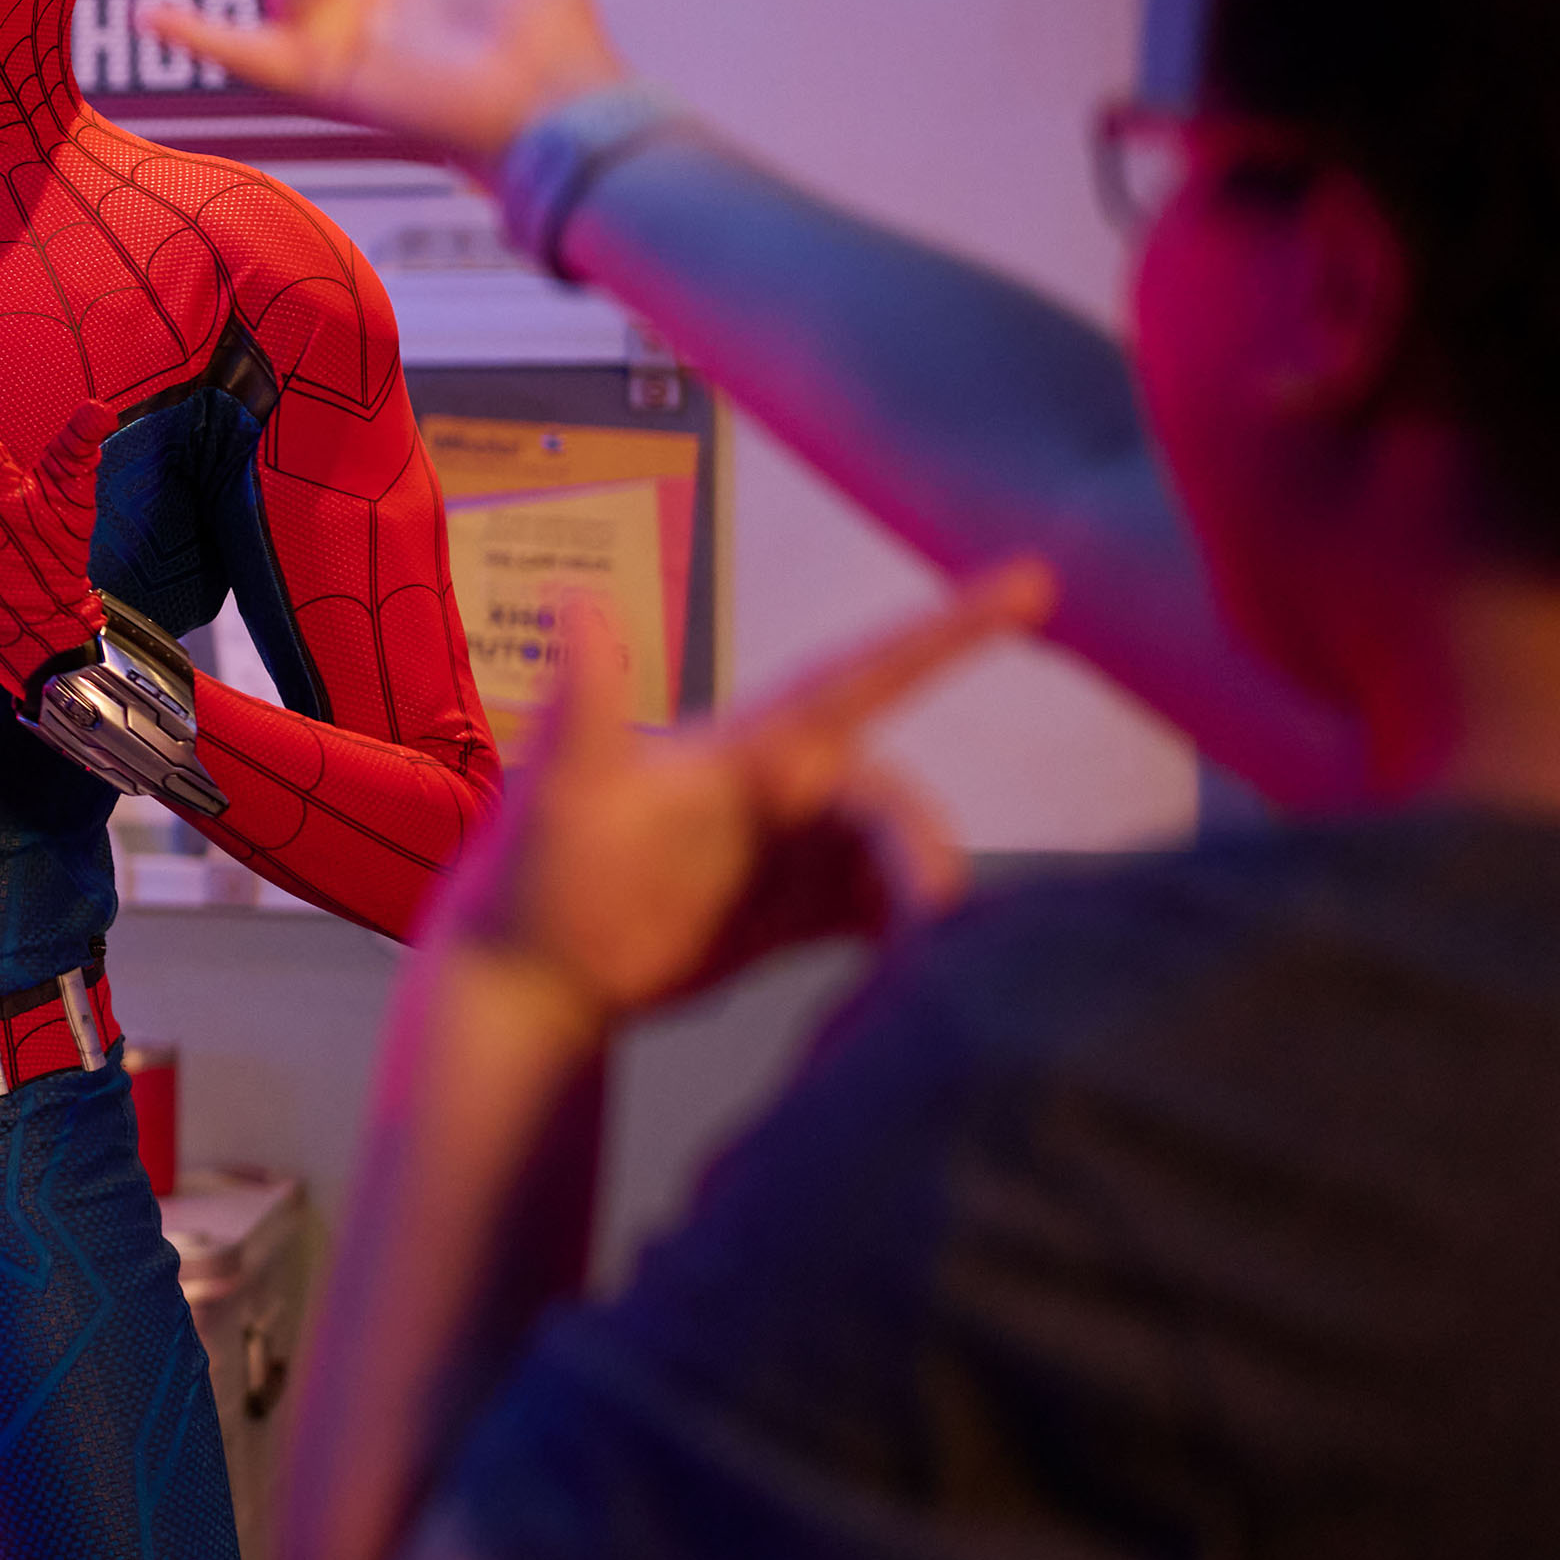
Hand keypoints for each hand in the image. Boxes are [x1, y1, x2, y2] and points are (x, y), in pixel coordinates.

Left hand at [426, 563, 1051, 1034]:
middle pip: (886, 798)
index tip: (1034, 582)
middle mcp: (782, 791)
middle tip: (927, 910)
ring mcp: (792, 854)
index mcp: (746, 746)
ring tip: (916, 953)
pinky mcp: (796, 917)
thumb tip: (575, 596)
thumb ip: (586, 701)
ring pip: (892, 857)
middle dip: (917, 842)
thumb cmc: (537, 870)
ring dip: (916, 895)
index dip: (946, 629)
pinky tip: (911, 976)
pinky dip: (900, 937)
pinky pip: (877, 916)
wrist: (525, 976)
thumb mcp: (562, 786)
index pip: (859, 676)